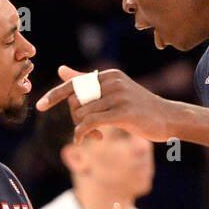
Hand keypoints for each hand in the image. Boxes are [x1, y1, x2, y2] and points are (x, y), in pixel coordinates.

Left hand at [36, 65, 173, 143]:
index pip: (73, 84)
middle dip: (76, 118)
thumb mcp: (113, 92)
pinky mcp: (122, 112)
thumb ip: (86, 81)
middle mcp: (112, 82)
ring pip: (82, 113)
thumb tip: (61, 69)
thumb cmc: (140, 107)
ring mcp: (118, 96)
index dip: (54, 96)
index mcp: (108, 75)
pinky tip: (86, 140)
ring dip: (83, 129)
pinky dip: (83, 133)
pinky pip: (91, 122)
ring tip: (95, 135)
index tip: (39, 106)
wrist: (168, 118)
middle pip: (76, 101)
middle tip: (88, 130)